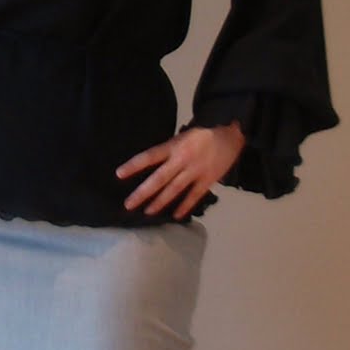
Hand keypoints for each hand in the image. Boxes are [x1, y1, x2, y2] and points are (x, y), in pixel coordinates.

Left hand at [116, 122, 245, 218]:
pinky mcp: (208, 179)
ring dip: (160, 202)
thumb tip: (152, 164)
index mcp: (174, 146)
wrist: (231, 134)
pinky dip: (185, 206)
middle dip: (143, 192)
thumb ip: (169, 150)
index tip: (119, 174)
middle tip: (128, 204)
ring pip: (174, 189)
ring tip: (147, 212)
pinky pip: (194, 195)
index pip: (149, 156)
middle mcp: (182, 159)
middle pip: (159, 178)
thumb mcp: (182, 136)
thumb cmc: (203, 134)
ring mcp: (195, 171)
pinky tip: (176, 216)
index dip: (134, 165)